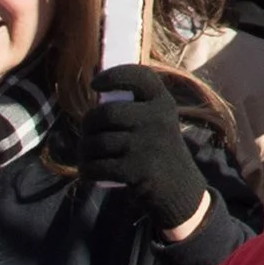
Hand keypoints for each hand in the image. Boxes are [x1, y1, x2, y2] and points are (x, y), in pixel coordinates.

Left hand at [80, 64, 216, 240]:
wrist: (179, 189)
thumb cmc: (158, 149)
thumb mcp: (158, 121)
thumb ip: (135, 106)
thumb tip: (95, 94)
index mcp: (163, 102)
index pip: (138, 76)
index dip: (113, 76)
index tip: (95, 84)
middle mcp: (158, 119)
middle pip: (105, 113)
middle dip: (88, 124)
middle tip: (87, 133)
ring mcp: (148, 144)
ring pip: (96, 142)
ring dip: (84, 150)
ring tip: (87, 155)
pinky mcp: (137, 169)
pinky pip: (97, 166)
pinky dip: (87, 170)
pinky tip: (88, 172)